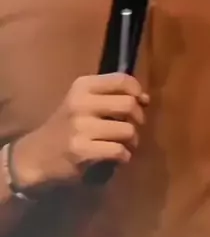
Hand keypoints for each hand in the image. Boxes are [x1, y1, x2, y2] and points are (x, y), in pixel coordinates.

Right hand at [10, 73, 148, 191]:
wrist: (36, 156)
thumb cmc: (66, 126)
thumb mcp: (82, 102)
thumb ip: (111, 96)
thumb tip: (145, 99)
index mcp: (83, 86)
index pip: (122, 80)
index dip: (138, 91)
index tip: (140, 103)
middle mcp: (81, 103)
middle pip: (129, 105)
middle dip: (138, 119)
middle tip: (132, 128)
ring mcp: (80, 127)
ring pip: (127, 130)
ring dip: (133, 141)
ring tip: (125, 144)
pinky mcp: (82, 150)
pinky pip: (119, 151)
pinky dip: (124, 156)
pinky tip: (117, 156)